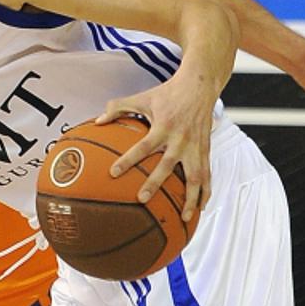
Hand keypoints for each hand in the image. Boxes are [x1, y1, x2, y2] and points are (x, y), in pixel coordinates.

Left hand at [95, 82, 214, 222]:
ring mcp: (195, 147)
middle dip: (154, 183)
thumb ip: (118, 107)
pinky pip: (207, 175)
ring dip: (190, 198)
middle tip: (141, 199)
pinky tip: (201, 207)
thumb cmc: (168, 93)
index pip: (143, 146)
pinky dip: (205, 192)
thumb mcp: (142, 97)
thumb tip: (97, 121)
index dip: (128, 160)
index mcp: (163, 127)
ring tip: (183, 218)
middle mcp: (180, 139)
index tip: (113, 173)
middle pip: (167, 165)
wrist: (200, 87)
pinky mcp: (206, 150)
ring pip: (194, 177)